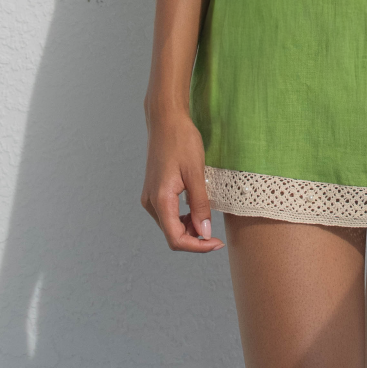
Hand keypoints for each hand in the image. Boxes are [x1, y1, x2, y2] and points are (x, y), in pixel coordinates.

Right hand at [140, 109, 224, 251]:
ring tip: (206, 216)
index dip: (197, 247)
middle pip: (171, 235)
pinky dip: (182, 217)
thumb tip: (204, 232)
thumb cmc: (182, 141)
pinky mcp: (153, 191)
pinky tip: (195, 208)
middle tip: (215, 233)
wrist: (166, 120)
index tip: (216, 243)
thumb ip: (200, 205)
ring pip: (169, 225)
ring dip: (188, 228)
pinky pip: (167, 214)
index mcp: (160, 199)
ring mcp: (150, 197)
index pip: (176, 238)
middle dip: (194, 238)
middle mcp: (150, 202)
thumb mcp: (196, 173)